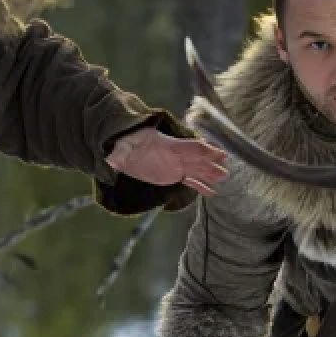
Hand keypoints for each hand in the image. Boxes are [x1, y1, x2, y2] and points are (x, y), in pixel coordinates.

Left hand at [110, 128, 228, 195]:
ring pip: (197, 170)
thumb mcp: (122, 148)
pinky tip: (211, 192)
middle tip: (225, 169)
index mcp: (167, 145)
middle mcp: (176, 155)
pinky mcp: (174, 174)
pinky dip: (201, 186)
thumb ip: (119, 154)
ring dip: (210, 174)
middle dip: (211, 163)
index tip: (219, 153)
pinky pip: (191, 180)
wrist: (128, 148)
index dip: (205, 150)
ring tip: (223, 177)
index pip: (189, 147)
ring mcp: (177, 165)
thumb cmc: (127, 144)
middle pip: (198, 158)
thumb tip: (110, 159)